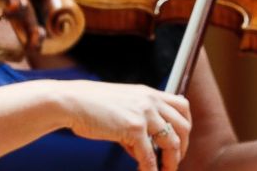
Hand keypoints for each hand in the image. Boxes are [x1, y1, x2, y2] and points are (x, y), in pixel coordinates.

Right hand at [58, 80, 190, 170]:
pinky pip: (150, 156)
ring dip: (172, 161)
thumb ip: (135, 123)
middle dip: (183, 146)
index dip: (185, 125)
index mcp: (147, 93)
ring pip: (173, 142)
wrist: (71, 101)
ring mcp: (144, 114)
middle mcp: (150, 101)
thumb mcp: (120, 107)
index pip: (181, 105)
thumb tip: (142, 150)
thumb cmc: (90, 105)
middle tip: (174, 160)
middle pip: (184, 125)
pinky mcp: (134, 128)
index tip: (180, 141)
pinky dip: (151, 170)